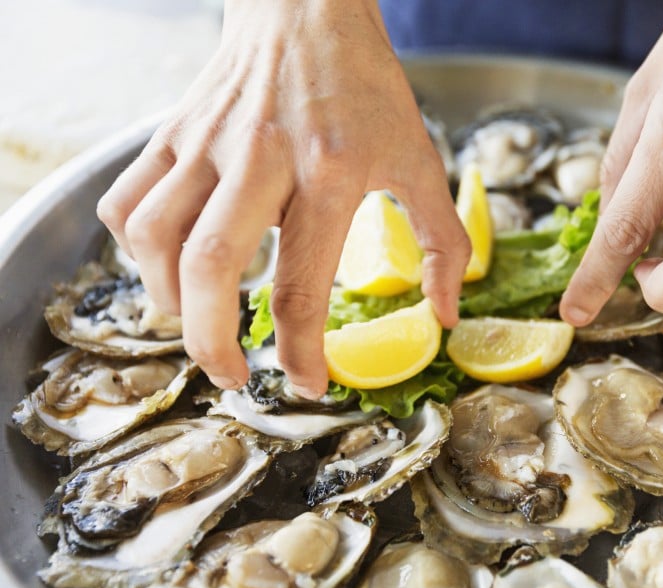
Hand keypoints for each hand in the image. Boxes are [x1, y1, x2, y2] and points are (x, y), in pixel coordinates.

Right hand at [97, 0, 468, 397]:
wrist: (306, 9)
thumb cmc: (366, 88)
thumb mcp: (420, 158)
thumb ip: (441, 239)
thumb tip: (442, 315)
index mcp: (331, 173)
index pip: (301, 281)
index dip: (300, 350)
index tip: (307, 383)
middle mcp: (262, 159)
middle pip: (210, 269)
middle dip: (211, 344)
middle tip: (233, 376)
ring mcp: (207, 144)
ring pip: (155, 239)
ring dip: (169, 303)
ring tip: (201, 326)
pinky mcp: (172, 133)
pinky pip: (128, 203)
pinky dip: (137, 251)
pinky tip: (169, 269)